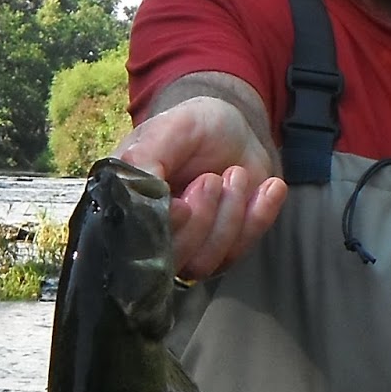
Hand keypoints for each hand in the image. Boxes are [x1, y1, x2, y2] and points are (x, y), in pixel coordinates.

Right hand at [116, 96, 286, 278]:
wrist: (234, 129)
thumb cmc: (193, 127)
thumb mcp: (168, 130)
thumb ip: (145, 160)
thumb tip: (139, 204)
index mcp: (123, 205)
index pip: (131, 241)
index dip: (161, 229)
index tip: (182, 204)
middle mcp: (149, 235)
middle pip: (170, 260)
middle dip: (201, 219)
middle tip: (212, 178)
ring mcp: (186, 247)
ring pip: (203, 264)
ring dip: (229, 216)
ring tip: (236, 176)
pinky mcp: (221, 250)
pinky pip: (239, 253)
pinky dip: (258, 217)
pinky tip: (268, 188)